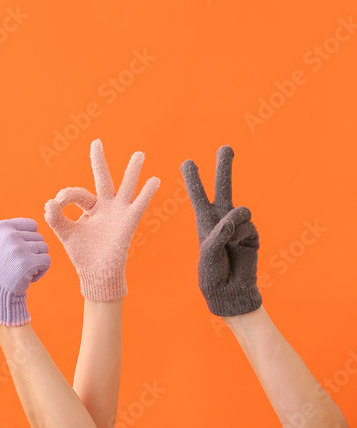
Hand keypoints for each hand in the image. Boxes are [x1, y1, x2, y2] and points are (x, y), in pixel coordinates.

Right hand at [0, 202, 50, 325]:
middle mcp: (9, 235)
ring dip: (36, 262)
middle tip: (15, 263)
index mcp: (2, 226)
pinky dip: (41, 272)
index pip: (33, 226)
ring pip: (45, 249)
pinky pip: (47, 261)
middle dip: (32, 253)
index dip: (26, 240)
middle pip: (40, 238)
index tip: (12, 251)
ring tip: (20, 270)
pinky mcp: (27, 263)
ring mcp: (18, 249)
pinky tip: (26, 277)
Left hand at [44, 139, 159, 300]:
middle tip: (96, 142)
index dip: (65, 195)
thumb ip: (56, 218)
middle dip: (98, 161)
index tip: (56, 204)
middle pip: (102, 178)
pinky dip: (146, 192)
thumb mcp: (65, 234)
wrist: (96, 274)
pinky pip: (139, 204)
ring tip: (139, 154)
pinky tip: (154, 180)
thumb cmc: (82, 254)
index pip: (76, 193)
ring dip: (132, 171)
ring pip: (125, 186)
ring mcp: (117, 213)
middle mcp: (104, 207)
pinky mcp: (127, 222)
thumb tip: (49, 202)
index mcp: (88, 208)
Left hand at [181, 146, 260, 316]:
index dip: (193, 178)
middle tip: (226, 147)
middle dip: (224, 167)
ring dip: (232, 222)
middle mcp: (221, 219)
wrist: (231, 292)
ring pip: (240, 209)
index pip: (198, 194)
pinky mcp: (252, 234)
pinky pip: (247, 226)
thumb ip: (221, 231)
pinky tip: (237, 248)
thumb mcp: (209, 251)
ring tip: (227, 241)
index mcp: (204, 220)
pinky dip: (240, 236)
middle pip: (223, 188)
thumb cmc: (213, 273)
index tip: (188, 161)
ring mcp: (238, 226)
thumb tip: (239, 215)